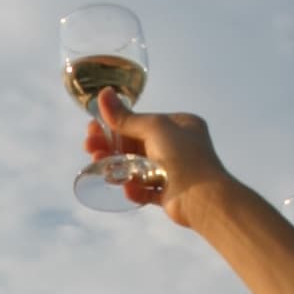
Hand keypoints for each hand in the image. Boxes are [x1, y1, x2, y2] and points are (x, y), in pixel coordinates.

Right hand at [88, 92, 229, 223]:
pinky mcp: (170, 193)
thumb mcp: (154, 128)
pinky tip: (127, 187)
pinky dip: (135, 188)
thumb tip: (103, 95)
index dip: (117, 125)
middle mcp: (179, 146)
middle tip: (90, 146)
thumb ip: (126, 117)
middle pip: (136, 144)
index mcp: (180, 125)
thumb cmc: (184, 156)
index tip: (94, 127)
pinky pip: (146, 188)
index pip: (142, 122)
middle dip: (111, 146)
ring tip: (102, 168)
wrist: (203, 198)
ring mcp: (175, 170)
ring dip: (118, 166)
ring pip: (138, 167)